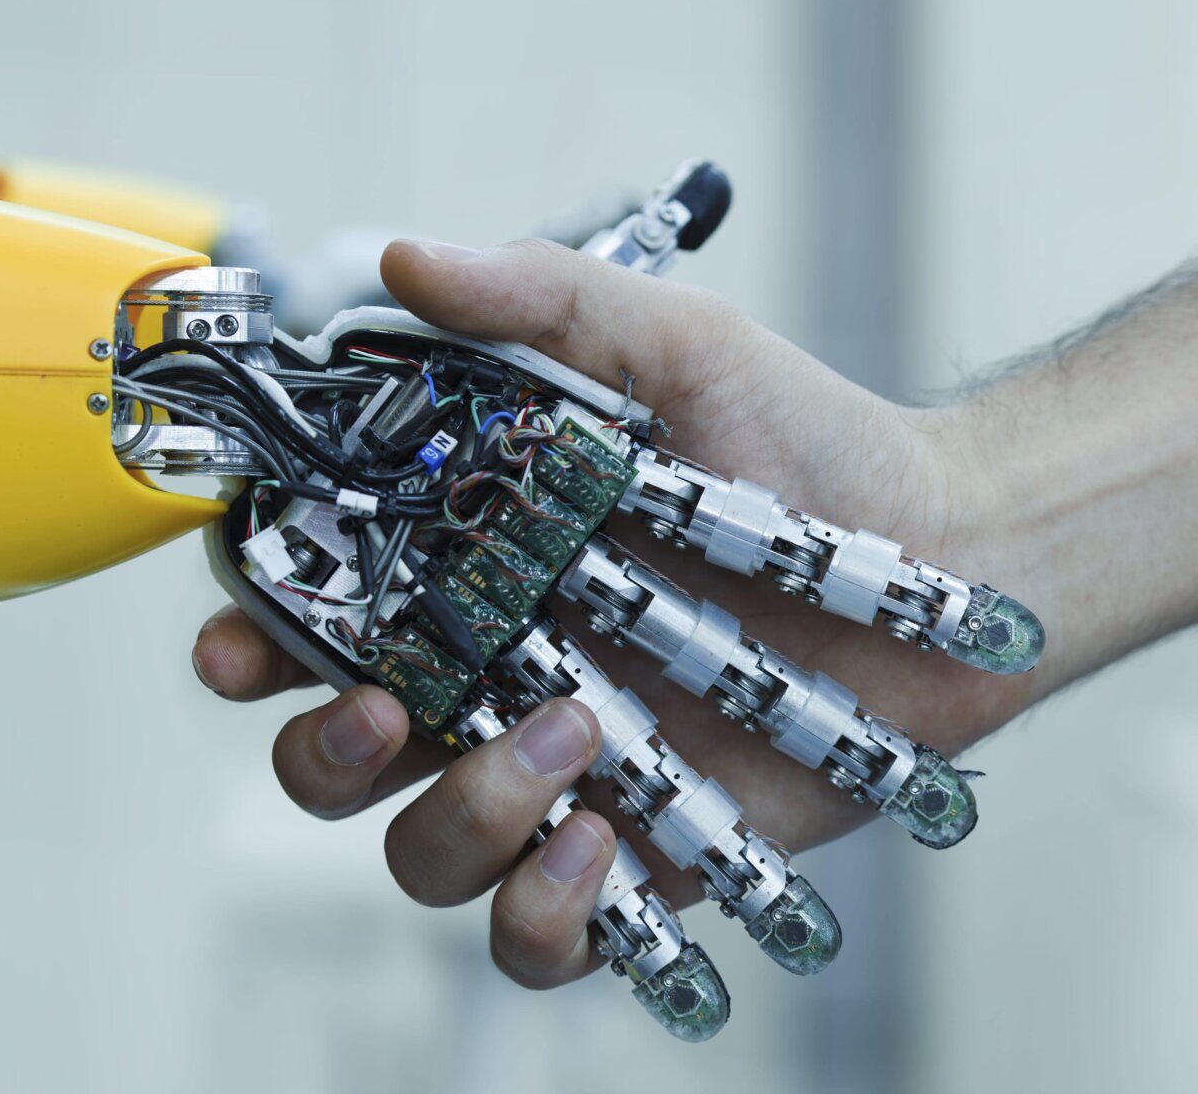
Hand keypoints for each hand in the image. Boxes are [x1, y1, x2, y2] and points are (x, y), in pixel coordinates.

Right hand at [191, 236, 1041, 990]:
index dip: (257, 632)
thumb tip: (403, 261)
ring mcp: (568, 770)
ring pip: (424, 849)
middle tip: (377, 704)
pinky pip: (539, 936)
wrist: (953, 553)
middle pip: (336, 749)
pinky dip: (540, 917)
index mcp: (481, 564)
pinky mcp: (643, 850)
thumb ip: (544, 302)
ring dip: (459, 811)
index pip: (324, 609)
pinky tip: (596, 849)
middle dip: (319, 747)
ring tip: (566, 733)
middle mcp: (503, 672)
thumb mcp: (678, 347)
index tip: (244, 634)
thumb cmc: (813, 444)